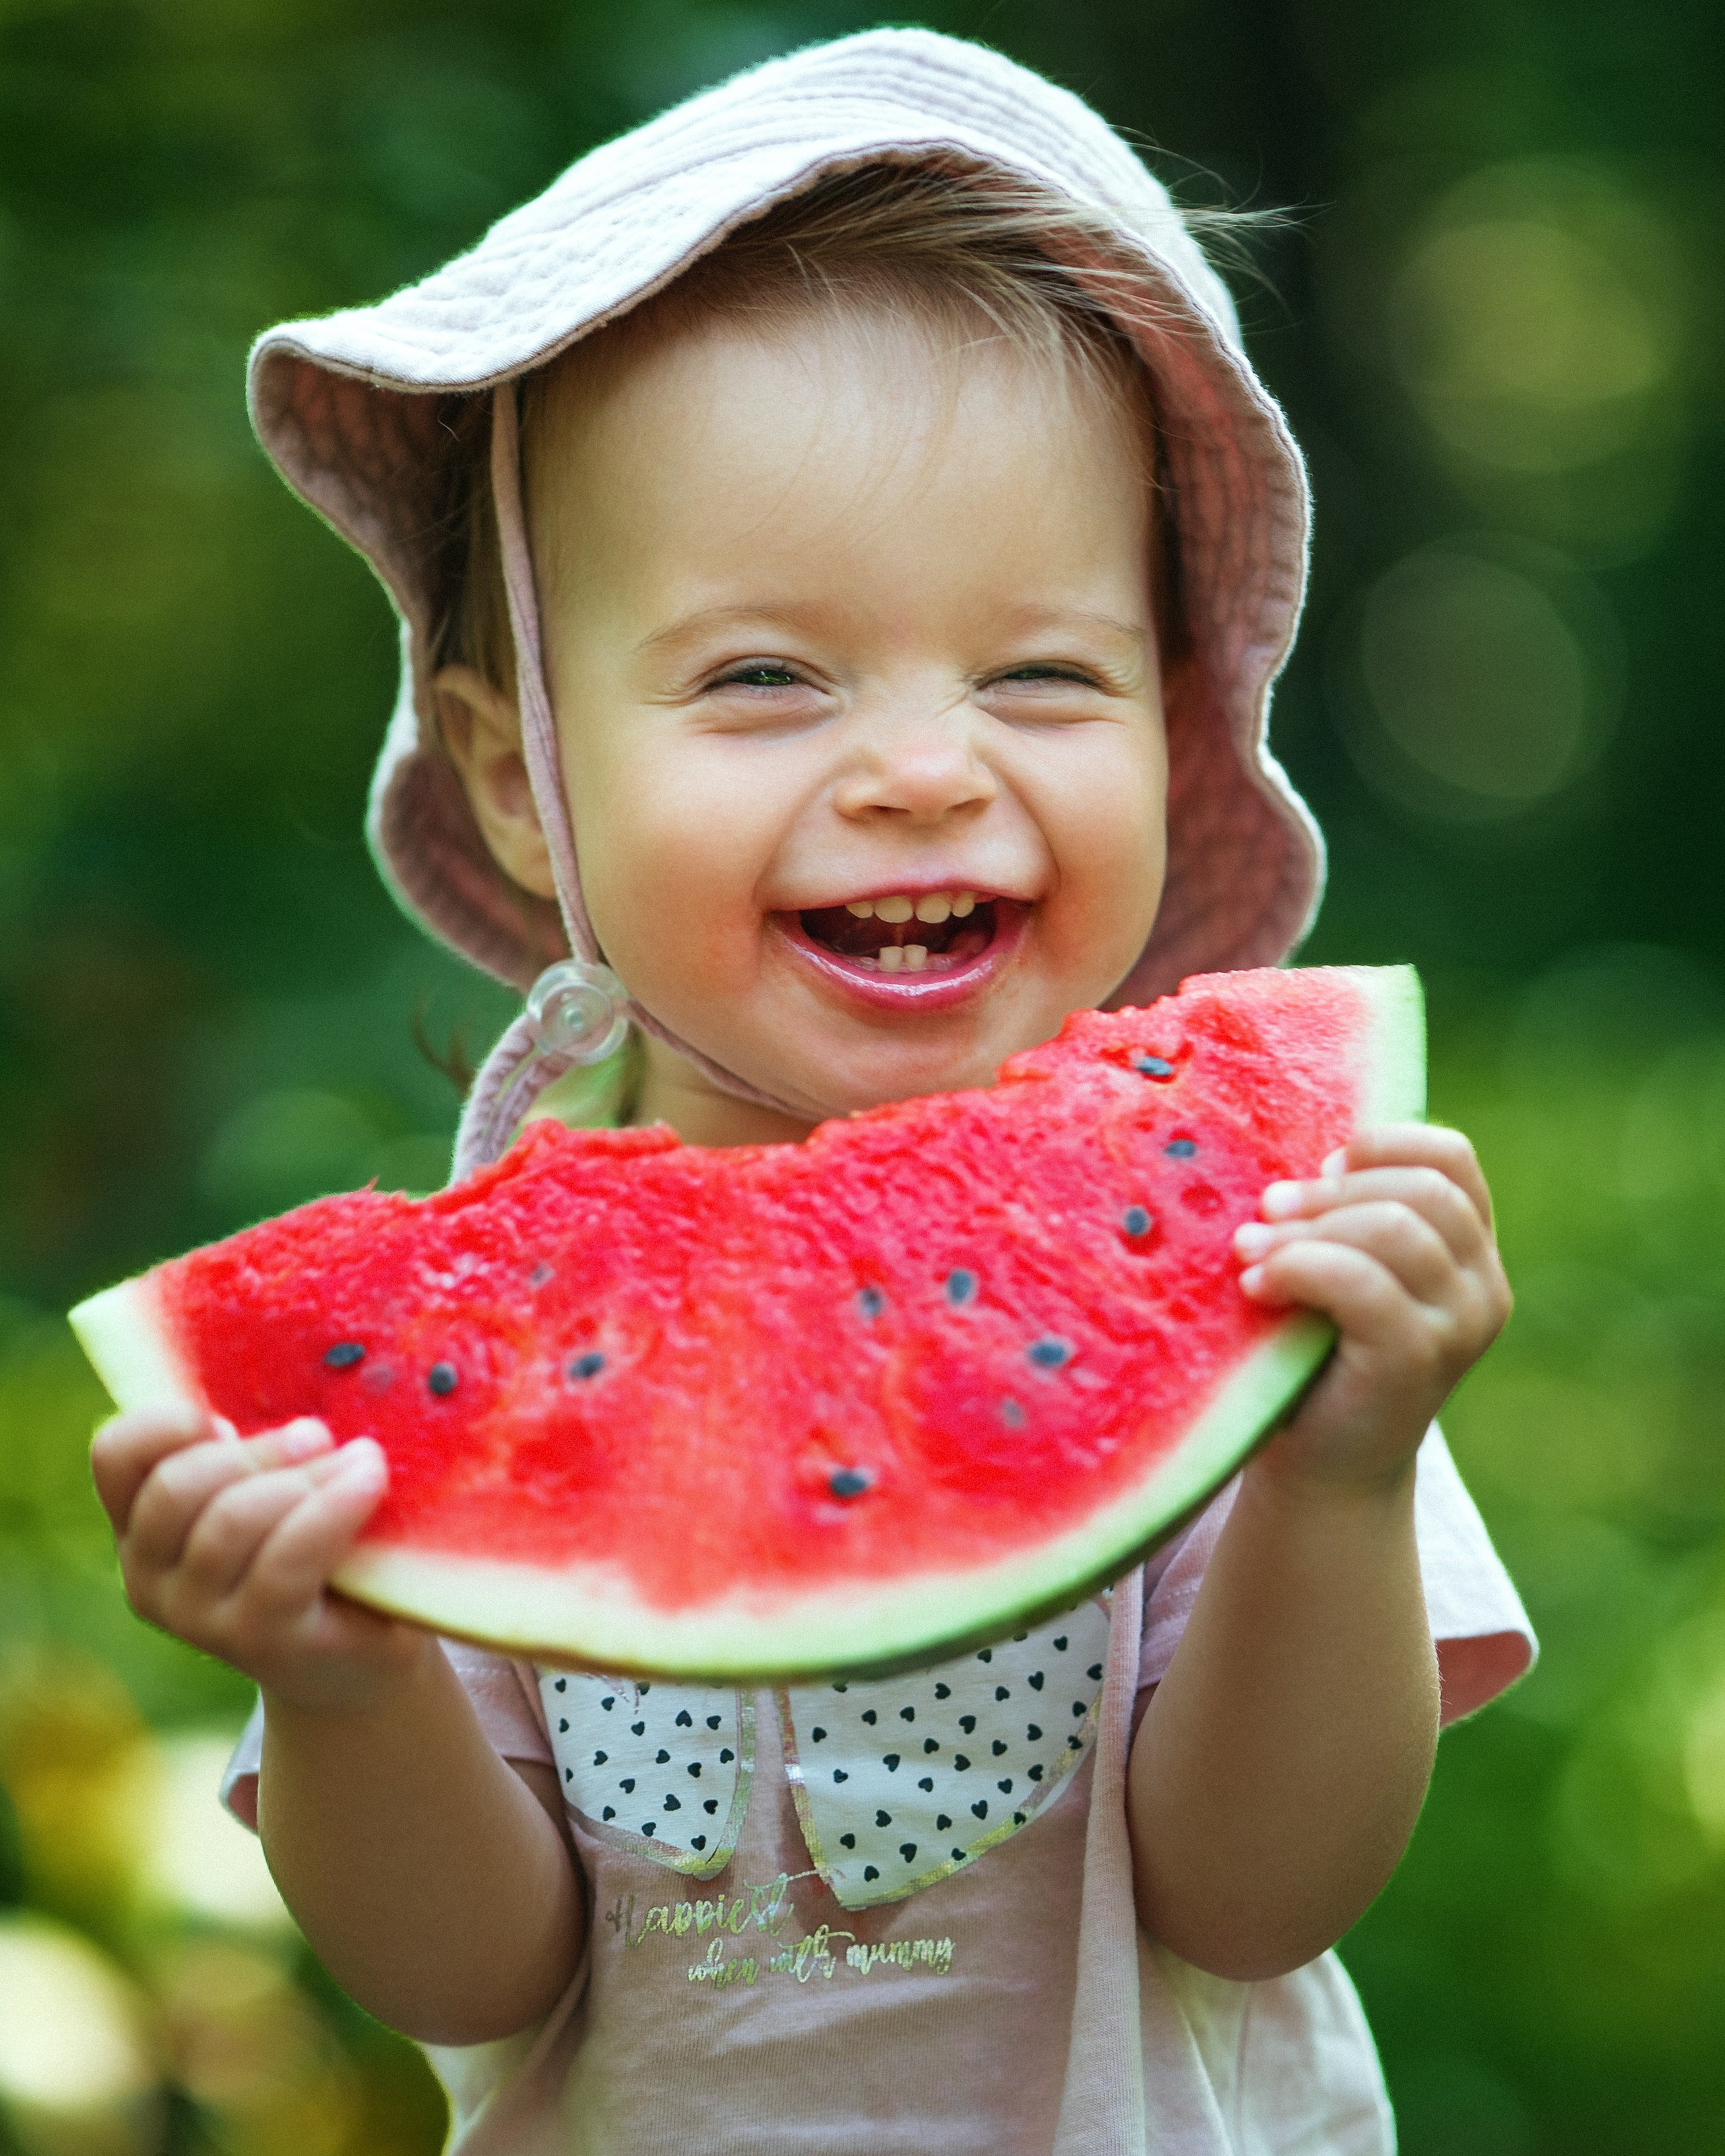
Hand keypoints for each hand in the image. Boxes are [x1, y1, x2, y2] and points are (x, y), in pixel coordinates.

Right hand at [90, 1407, 429, 1711]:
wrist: (360, 1657)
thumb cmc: (316, 1553)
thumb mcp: (271, 1495)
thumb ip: (255, 1454)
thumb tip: (294, 1401)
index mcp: (142, 1529)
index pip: (116, 1456)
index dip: (166, 1422)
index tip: (228, 1419)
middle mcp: (151, 1580)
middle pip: (178, 1487)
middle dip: (258, 1450)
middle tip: (320, 1434)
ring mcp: (199, 1619)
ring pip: (232, 1520)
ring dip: (307, 1475)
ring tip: (363, 1460)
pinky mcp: (258, 1640)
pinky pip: (286, 1560)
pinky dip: (333, 1507)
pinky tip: (370, 1480)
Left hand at [1232, 1124, 1510, 1490]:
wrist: (1322, 1468)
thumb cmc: (1317, 1357)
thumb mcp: (1342, 1270)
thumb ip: (1343, 1218)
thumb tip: (1302, 1165)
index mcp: (1469, 1250)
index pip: (1451, 1157)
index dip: (1381, 1144)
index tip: (1320, 1168)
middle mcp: (1482, 1287)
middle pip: (1420, 1189)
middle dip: (1329, 1192)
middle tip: (1264, 1211)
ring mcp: (1459, 1327)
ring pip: (1392, 1228)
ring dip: (1306, 1230)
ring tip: (1249, 1254)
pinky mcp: (1418, 1360)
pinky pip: (1362, 1283)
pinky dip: (1299, 1267)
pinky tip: (1257, 1286)